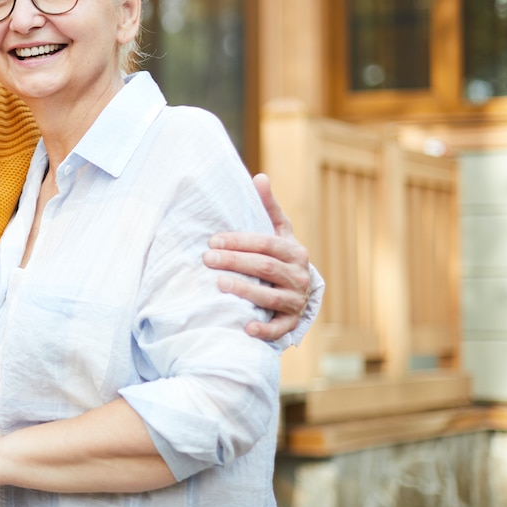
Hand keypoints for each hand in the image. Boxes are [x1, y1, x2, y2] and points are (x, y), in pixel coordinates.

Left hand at [205, 173, 313, 341]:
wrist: (299, 292)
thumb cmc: (280, 257)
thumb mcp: (278, 232)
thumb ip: (268, 207)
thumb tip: (259, 176)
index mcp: (294, 252)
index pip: (267, 244)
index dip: (240, 242)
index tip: (213, 241)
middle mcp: (299, 276)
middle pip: (266, 268)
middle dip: (235, 262)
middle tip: (207, 259)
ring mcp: (296, 301)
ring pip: (271, 296)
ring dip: (245, 291)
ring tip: (219, 285)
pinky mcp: (290, 323)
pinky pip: (279, 328)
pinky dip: (264, 329)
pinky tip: (245, 326)